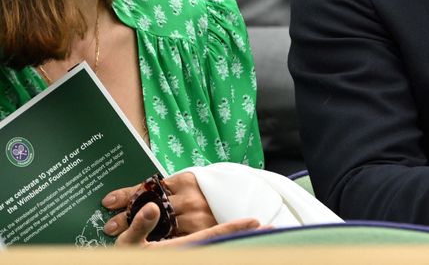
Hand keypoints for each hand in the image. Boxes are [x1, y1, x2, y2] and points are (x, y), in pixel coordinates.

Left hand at [102, 172, 221, 237]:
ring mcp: (197, 216)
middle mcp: (192, 197)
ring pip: (159, 224)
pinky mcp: (201, 233)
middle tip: (109, 226)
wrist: (242, 204)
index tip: (108, 202)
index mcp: (187, 180)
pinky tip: (146, 243)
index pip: (150, 187)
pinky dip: (158, 240)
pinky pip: (172, 238)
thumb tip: (124, 195)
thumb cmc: (206, 195)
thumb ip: (164, 190)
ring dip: (137, 229)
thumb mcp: (187, 186)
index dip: (126, 195)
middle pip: (152, 206)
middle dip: (127, 217)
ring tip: (118, 235)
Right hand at [114, 202, 257, 246]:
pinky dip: (218, 244)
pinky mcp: (179, 254)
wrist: (119, 264)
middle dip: (243, 236)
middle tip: (271, 229)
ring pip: (214, 248)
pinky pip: (202, 249)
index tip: (256, 221)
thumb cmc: (122, 259)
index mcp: (178, 248)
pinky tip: (225, 241)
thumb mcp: (126, 244)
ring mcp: (183, 254)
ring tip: (257, 234)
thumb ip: (139, 227)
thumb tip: (153, 207)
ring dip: (235, 240)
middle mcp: (185, 253)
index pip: (212, 237)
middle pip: (220, 244)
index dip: (234, 228)